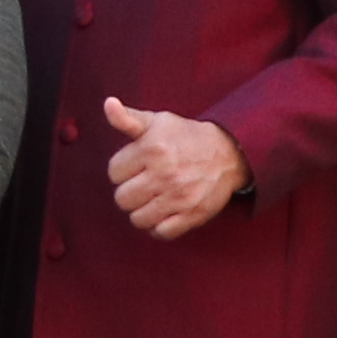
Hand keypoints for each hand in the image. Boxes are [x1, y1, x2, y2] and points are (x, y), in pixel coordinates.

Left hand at [97, 96, 246, 238]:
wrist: (228, 153)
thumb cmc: (186, 137)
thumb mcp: (157, 121)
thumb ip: (127, 118)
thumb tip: (108, 104)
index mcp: (152, 149)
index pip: (114, 172)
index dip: (123, 169)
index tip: (136, 165)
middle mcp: (164, 174)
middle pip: (122, 199)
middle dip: (130, 191)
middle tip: (144, 183)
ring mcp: (179, 197)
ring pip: (137, 219)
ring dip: (142, 210)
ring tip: (153, 198)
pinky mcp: (192, 215)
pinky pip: (161, 233)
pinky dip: (159, 226)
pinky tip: (163, 212)